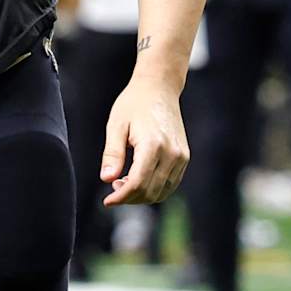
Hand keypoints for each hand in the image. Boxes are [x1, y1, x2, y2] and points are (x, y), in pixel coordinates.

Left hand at [101, 73, 189, 204]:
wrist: (159, 89)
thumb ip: (112, 154)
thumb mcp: (116, 125)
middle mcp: (172, 154)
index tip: (107, 201)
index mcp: (153, 145)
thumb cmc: (133, 104)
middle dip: (130, 198)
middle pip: (150, 191)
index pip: (138, 183)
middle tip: (113, 190)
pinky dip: (155, 189)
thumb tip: (106, 179)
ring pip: (163, 191)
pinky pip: (171, 183)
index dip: (122, 197)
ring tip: (123, 184)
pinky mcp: (184, 157)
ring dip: (142, 196)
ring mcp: (181, 157)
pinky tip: (138, 181)